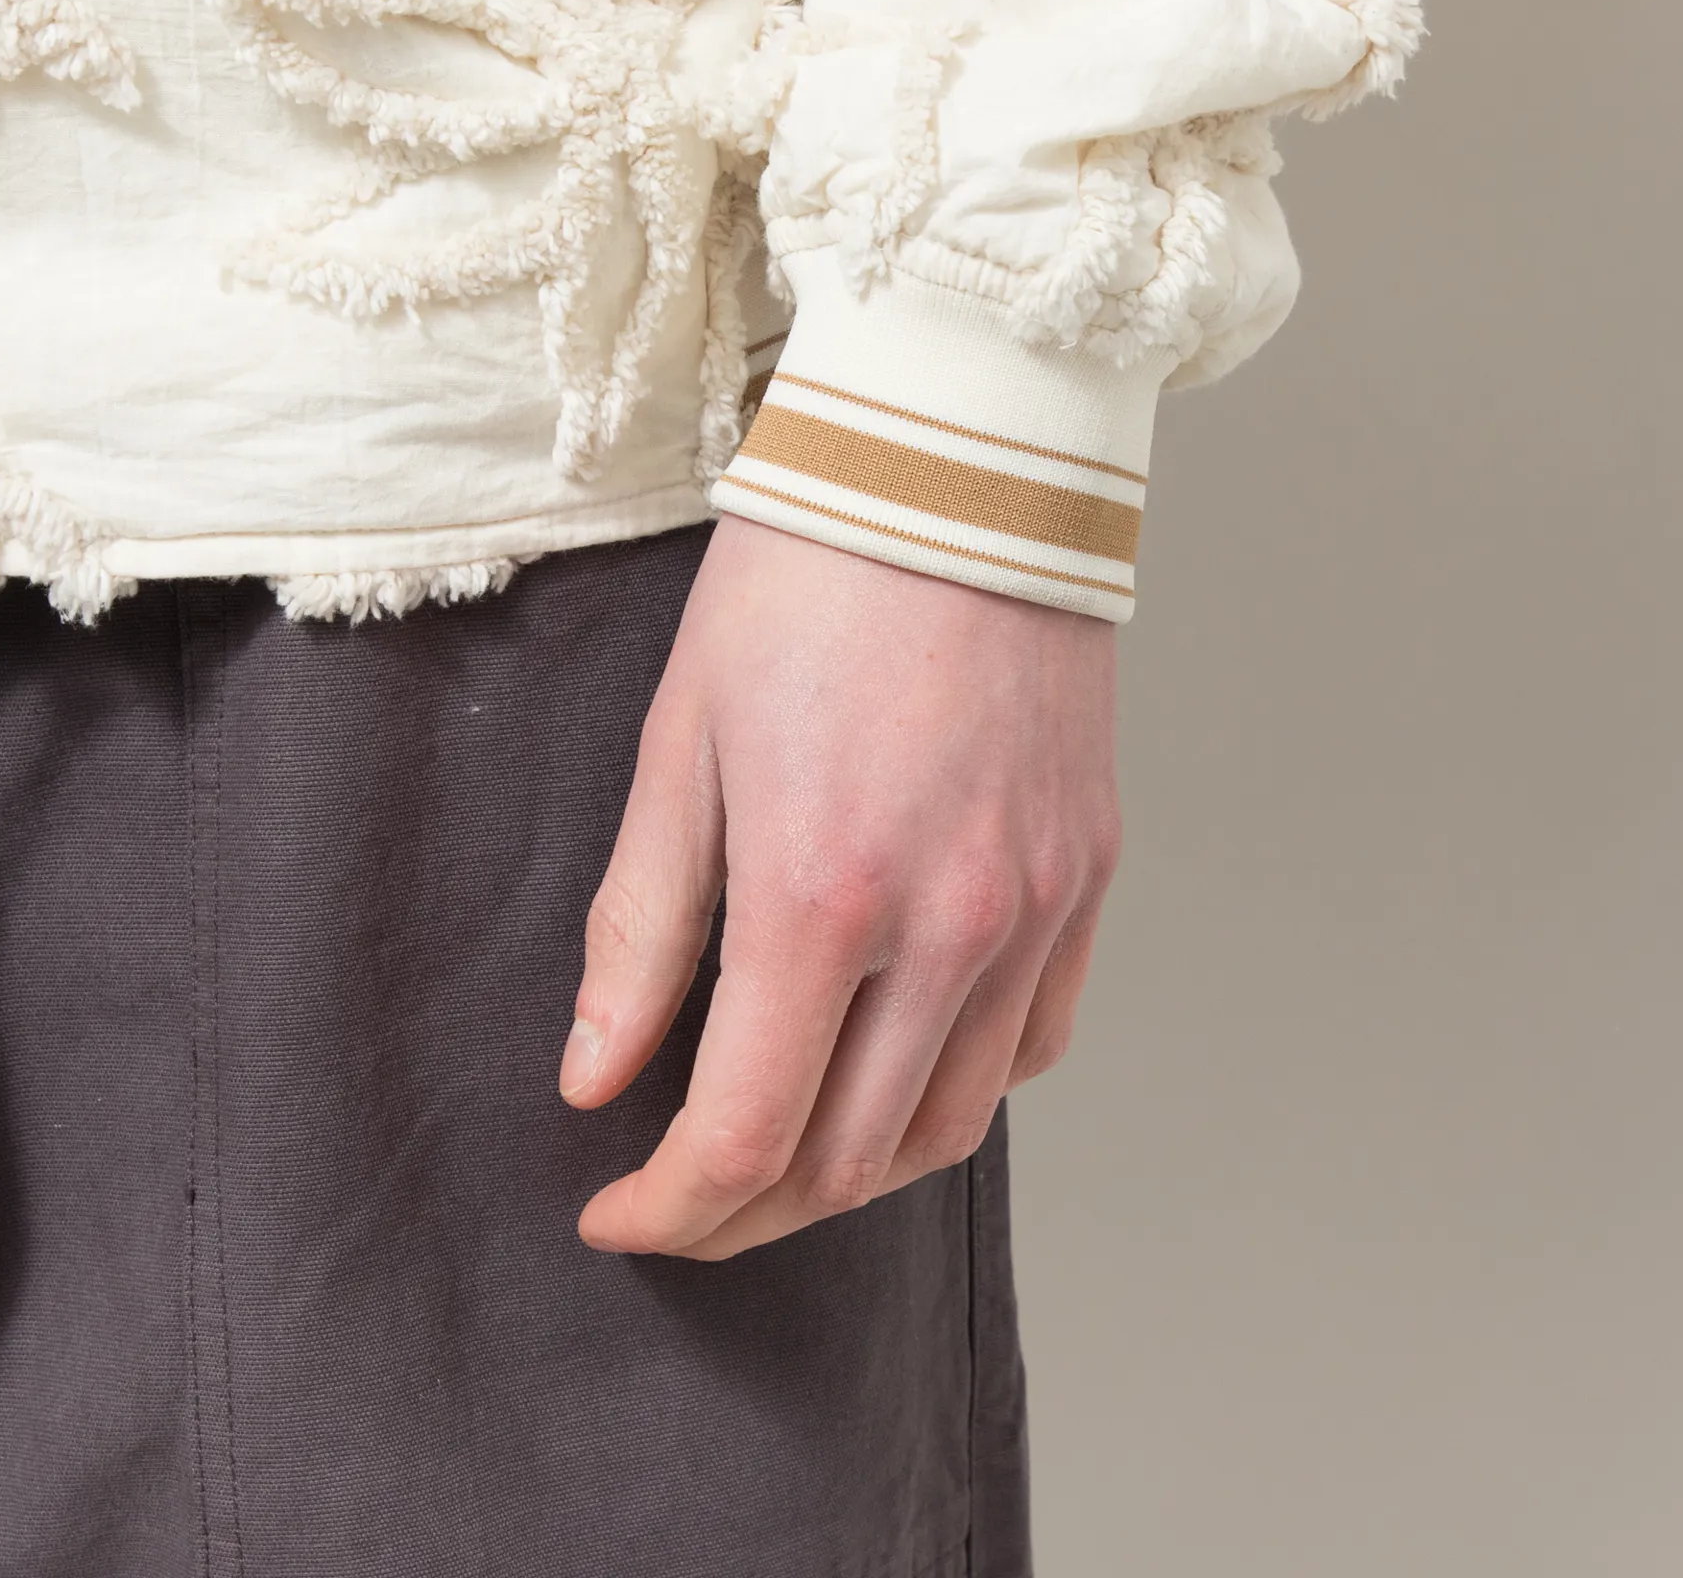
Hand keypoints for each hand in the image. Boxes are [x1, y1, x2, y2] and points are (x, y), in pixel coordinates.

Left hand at [560, 515, 1122, 1258]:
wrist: (955, 471)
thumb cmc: (804, 584)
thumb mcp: (681, 745)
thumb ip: (640, 931)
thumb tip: (595, 1076)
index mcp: (822, 893)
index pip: (745, 1134)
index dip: (669, 1207)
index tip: (618, 1212)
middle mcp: (950, 924)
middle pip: (851, 1159)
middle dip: (746, 1211)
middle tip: (682, 1194)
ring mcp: (1036, 905)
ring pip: (950, 1126)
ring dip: (853, 1171)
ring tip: (782, 1149)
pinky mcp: (1087, 875)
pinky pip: (1034, 1044)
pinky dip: (956, 1092)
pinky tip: (898, 1068)